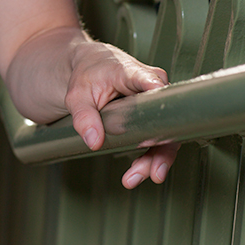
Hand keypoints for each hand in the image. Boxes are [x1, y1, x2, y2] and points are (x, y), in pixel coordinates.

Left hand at [65, 39, 178, 188]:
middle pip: (166, 120)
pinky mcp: (153, 115)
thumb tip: (94, 141)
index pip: (154, 86)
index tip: (162, 127)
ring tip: (134, 177)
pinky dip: (149, 156)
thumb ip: (83, 115)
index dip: (162, 106)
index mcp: (134, 73)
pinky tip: (137, 171)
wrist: (88, 66)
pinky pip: (158, 138)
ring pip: (165, 134)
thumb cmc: (87, 73)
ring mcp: (156, 102)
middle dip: (162, 150)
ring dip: (155, 159)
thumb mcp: (77, 93)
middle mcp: (153, 86)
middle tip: (152, 173)